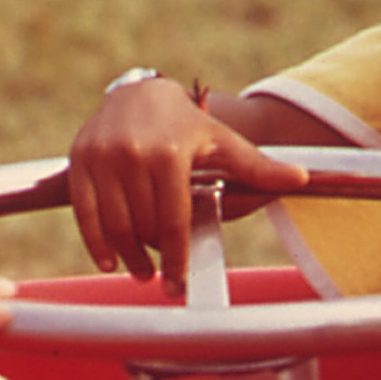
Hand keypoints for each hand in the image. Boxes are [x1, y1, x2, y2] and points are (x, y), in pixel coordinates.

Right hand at [67, 81, 308, 290]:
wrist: (139, 94)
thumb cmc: (186, 125)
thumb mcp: (223, 142)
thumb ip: (258, 166)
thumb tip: (301, 178)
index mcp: (169, 152)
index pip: (173, 221)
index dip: (177, 259)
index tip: (179, 286)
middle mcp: (132, 153)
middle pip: (143, 227)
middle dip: (154, 258)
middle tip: (162, 276)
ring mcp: (101, 157)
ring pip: (114, 225)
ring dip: (128, 257)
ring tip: (141, 270)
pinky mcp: (79, 161)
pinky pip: (85, 213)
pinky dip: (96, 243)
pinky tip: (110, 261)